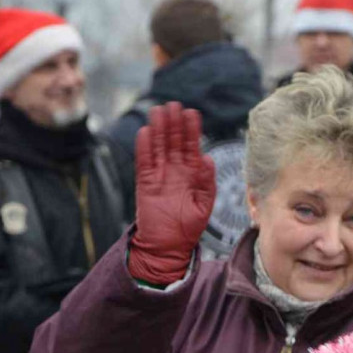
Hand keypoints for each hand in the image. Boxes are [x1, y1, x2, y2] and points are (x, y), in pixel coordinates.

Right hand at [129, 101, 215, 283]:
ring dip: (158, 129)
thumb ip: (207, 182)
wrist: (169, 247)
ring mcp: (159, 175)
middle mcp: (175, 170)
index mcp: (192, 173)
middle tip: (174, 104)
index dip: (192, 130)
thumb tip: (209, 159)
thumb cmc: (189, 228)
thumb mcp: (205, 205)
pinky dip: (144, 148)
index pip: (191, 146)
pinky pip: (144, 162)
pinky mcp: (145, 183)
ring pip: (158, 147)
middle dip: (174, 123)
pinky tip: (145, 133)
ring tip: (158, 111)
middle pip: (173, 141)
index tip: (192, 113)